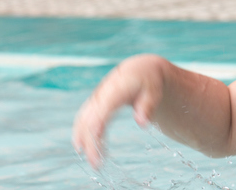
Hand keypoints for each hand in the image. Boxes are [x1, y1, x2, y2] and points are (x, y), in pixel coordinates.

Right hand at [72, 54, 167, 168]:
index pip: (103, 108)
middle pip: (90, 119)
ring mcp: (96, 99)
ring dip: (84, 140)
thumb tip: (142, 123)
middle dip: (90, 142)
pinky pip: (83, 119)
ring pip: (83, 120)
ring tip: (91, 161)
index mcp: (117, 88)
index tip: (96, 142)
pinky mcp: (94, 104)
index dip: (97, 124)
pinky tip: (82, 148)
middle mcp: (102, 94)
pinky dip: (81, 134)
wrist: (138, 71)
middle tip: (97, 164)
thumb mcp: (154, 91)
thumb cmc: (148, 82)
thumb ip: (147, 106)